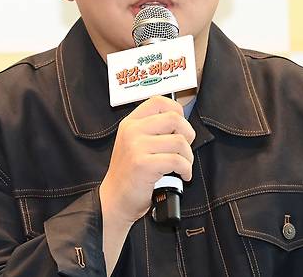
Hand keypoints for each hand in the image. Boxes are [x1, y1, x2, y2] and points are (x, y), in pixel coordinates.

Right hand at [99, 95, 195, 227]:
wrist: (114, 200)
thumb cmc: (129, 174)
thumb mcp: (134, 143)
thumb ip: (152, 129)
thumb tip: (182, 123)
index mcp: (131, 122)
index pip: (159, 101)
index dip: (176, 111)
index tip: (181, 126)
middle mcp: (132, 131)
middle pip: (174, 118)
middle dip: (187, 134)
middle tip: (184, 148)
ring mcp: (137, 147)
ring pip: (179, 141)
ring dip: (188, 156)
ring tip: (183, 165)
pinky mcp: (144, 165)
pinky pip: (177, 161)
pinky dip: (186, 169)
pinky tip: (183, 175)